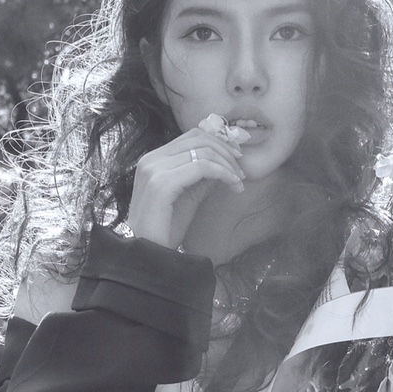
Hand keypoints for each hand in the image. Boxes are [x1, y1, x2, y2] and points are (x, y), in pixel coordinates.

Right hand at [127, 126, 244, 249]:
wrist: (150, 254)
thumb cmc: (166, 230)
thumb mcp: (188, 197)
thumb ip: (201, 177)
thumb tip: (224, 162)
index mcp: (153, 160)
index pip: (190, 137)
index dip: (218, 142)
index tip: (236, 158)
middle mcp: (151, 160)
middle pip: (197, 138)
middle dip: (226, 151)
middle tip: (242, 169)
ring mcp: (154, 170)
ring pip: (202, 151)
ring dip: (227, 164)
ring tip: (239, 181)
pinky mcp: (162, 183)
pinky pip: (202, 167)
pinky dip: (223, 173)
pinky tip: (233, 185)